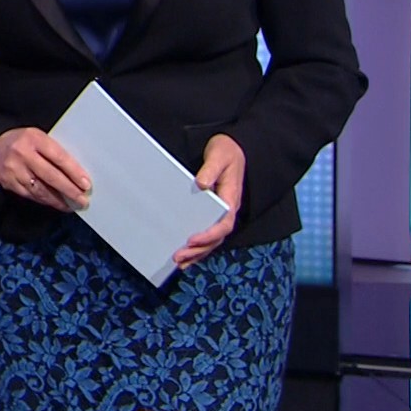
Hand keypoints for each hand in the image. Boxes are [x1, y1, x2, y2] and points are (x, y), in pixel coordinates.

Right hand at [0, 127, 90, 211]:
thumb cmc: (24, 141)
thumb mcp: (39, 137)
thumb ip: (54, 151)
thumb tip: (77, 174)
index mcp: (34, 138)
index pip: (59, 157)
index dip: (74, 172)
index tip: (86, 185)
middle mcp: (22, 153)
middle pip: (50, 176)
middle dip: (69, 190)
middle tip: (82, 200)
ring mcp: (13, 169)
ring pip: (40, 189)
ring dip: (58, 200)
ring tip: (70, 206)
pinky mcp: (8, 182)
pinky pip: (30, 195)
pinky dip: (44, 200)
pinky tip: (54, 203)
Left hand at [176, 134, 244, 268]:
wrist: (232, 147)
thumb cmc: (226, 151)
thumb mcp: (219, 156)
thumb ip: (211, 169)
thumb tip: (201, 184)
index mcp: (230, 199)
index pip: (224, 224)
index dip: (209, 235)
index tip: (191, 240)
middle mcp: (227, 211)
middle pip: (216, 238)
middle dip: (198, 250)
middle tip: (178, 257)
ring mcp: (220, 213)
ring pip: (211, 241)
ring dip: (197, 253)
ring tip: (178, 263)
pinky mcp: (212, 213)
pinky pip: (207, 235)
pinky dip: (197, 247)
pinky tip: (186, 256)